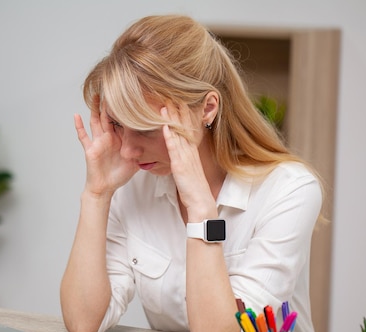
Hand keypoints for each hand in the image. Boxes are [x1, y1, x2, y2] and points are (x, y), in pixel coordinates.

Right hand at [74, 97, 138, 197]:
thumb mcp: (134, 164)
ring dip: (94, 109)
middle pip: (109, 117)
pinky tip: (76, 115)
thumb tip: (151, 146)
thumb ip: (141, 154)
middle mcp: (109, 138)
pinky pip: (83, 136)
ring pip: (96, 121)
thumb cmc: (118, 176)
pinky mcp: (90, 148)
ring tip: (95, 95)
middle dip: (110, 104)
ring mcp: (98, 142)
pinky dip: (79, 126)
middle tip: (113, 87)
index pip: (124, 122)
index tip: (132, 98)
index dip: (127, 112)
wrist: (105, 187)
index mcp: (120, 140)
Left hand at [161, 104, 215, 218]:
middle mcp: (190, 152)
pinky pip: (174, 148)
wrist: (201, 201)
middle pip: (184, 127)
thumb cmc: (194, 189)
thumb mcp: (188, 171)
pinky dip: (169, 135)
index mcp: (191, 152)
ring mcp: (186, 157)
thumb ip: (183, 160)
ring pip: (178, 134)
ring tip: (166, 103)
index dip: (183, 115)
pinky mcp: (180, 165)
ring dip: (172, 119)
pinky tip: (164, 125)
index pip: (187, 129)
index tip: (179, 101)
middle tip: (172, 95)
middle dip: (178, 111)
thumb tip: (178, 155)